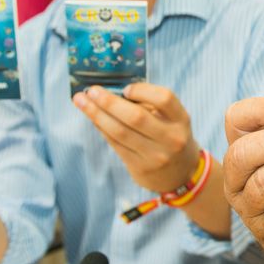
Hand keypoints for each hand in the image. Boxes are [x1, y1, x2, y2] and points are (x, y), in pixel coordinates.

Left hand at [72, 83, 200, 193]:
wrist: (182, 175)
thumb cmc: (172, 138)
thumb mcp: (172, 120)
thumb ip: (150, 106)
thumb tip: (113, 92)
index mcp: (181, 120)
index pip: (164, 99)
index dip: (142, 90)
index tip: (125, 89)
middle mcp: (171, 139)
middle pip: (136, 117)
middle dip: (109, 102)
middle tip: (91, 91)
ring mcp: (156, 156)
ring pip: (120, 132)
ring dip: (97, 115)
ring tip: (81, 102)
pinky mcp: (140, 168)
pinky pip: (116, 144)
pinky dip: (102, 128)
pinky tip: (93, 118)